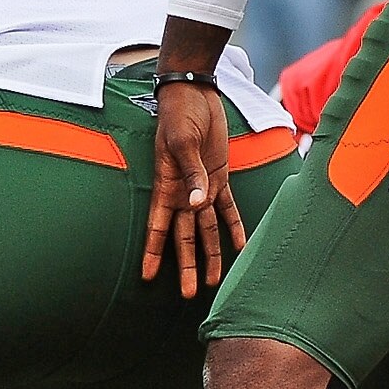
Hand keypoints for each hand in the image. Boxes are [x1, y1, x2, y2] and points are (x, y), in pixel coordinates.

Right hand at [143, 78, 244, 298]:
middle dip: (185, 265)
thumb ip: (192, 175)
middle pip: (184, 236)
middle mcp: (182, 192)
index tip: (148, 277)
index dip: (154, 252)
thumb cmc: (179, 115)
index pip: (158, 227)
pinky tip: (240, 247)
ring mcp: (201, 186)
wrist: (193, 93)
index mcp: (166, 186)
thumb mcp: (182, 142)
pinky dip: (234, 227)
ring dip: (210, 254)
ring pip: (205, 229)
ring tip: (214, 282)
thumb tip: (197, 205)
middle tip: (188, 294)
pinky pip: (227, 208)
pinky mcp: (219, 177)